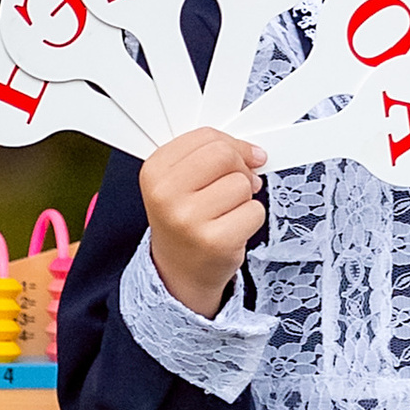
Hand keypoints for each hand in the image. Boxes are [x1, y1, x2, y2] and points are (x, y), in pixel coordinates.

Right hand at [139, 127, 267, 316]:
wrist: (179, 271)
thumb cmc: (185, 219)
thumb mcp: (180, 180)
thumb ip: (210, 155)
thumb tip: (255, 153)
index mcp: (154, 171)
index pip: (206, 137)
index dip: (231, 145)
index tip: (238, 157)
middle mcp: (166, 195)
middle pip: (224, 155)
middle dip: (239, 167)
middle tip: (235, 184)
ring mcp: (189, 220)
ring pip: (241, 183)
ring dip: (243, 197)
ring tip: (226, 212)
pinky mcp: (216, 242)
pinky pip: (254, 211)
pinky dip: (251, 218)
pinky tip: (232, 228)